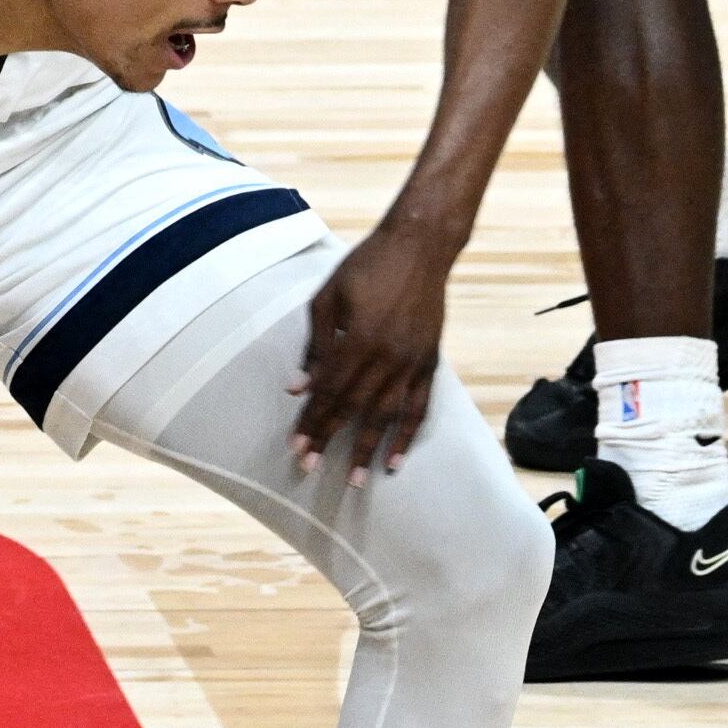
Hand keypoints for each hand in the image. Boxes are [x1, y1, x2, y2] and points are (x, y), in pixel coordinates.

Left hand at [292, 217, 453, 475]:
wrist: (419, 247)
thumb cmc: (366, 266)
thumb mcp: (329, 298)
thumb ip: (315, 345)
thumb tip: (298, 388)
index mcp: (358, 340)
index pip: (329, 392)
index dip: (312, 421)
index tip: (296, 447)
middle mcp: (387, 357)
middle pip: (354, 409)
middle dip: (331, 440)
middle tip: (311, 468)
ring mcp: (412, 362)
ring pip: (387, 416)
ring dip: (369, 450)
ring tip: (357, 480)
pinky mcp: (430, 362)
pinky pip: (419, 408)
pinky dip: (407, 436)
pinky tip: (395, 460)